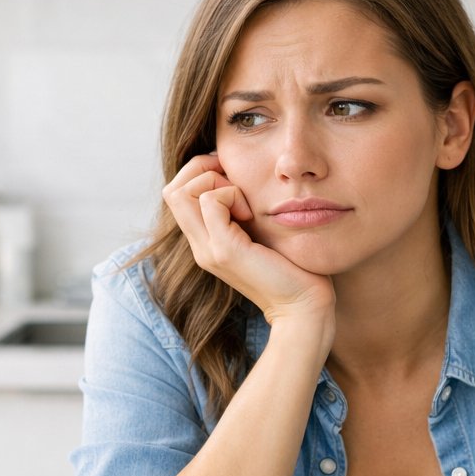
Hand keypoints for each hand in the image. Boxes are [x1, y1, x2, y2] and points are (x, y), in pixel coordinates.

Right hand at [163, 154, 334, 335]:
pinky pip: (209, 201)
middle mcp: (200, 247)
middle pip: (171, 191)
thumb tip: (240, 178)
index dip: (199, 174)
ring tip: (243, 201)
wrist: (303, 305)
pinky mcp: (224, 250)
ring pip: (180, 192)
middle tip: (233, 179)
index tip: (232, 176)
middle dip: (201, 169)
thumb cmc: (292, 267)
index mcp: (206, 242)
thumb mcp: (260, 233)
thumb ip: (244, 213)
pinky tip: (250, 214)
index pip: (176, 195)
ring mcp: (208, 250)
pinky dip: (230, 193)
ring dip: (213, 181)